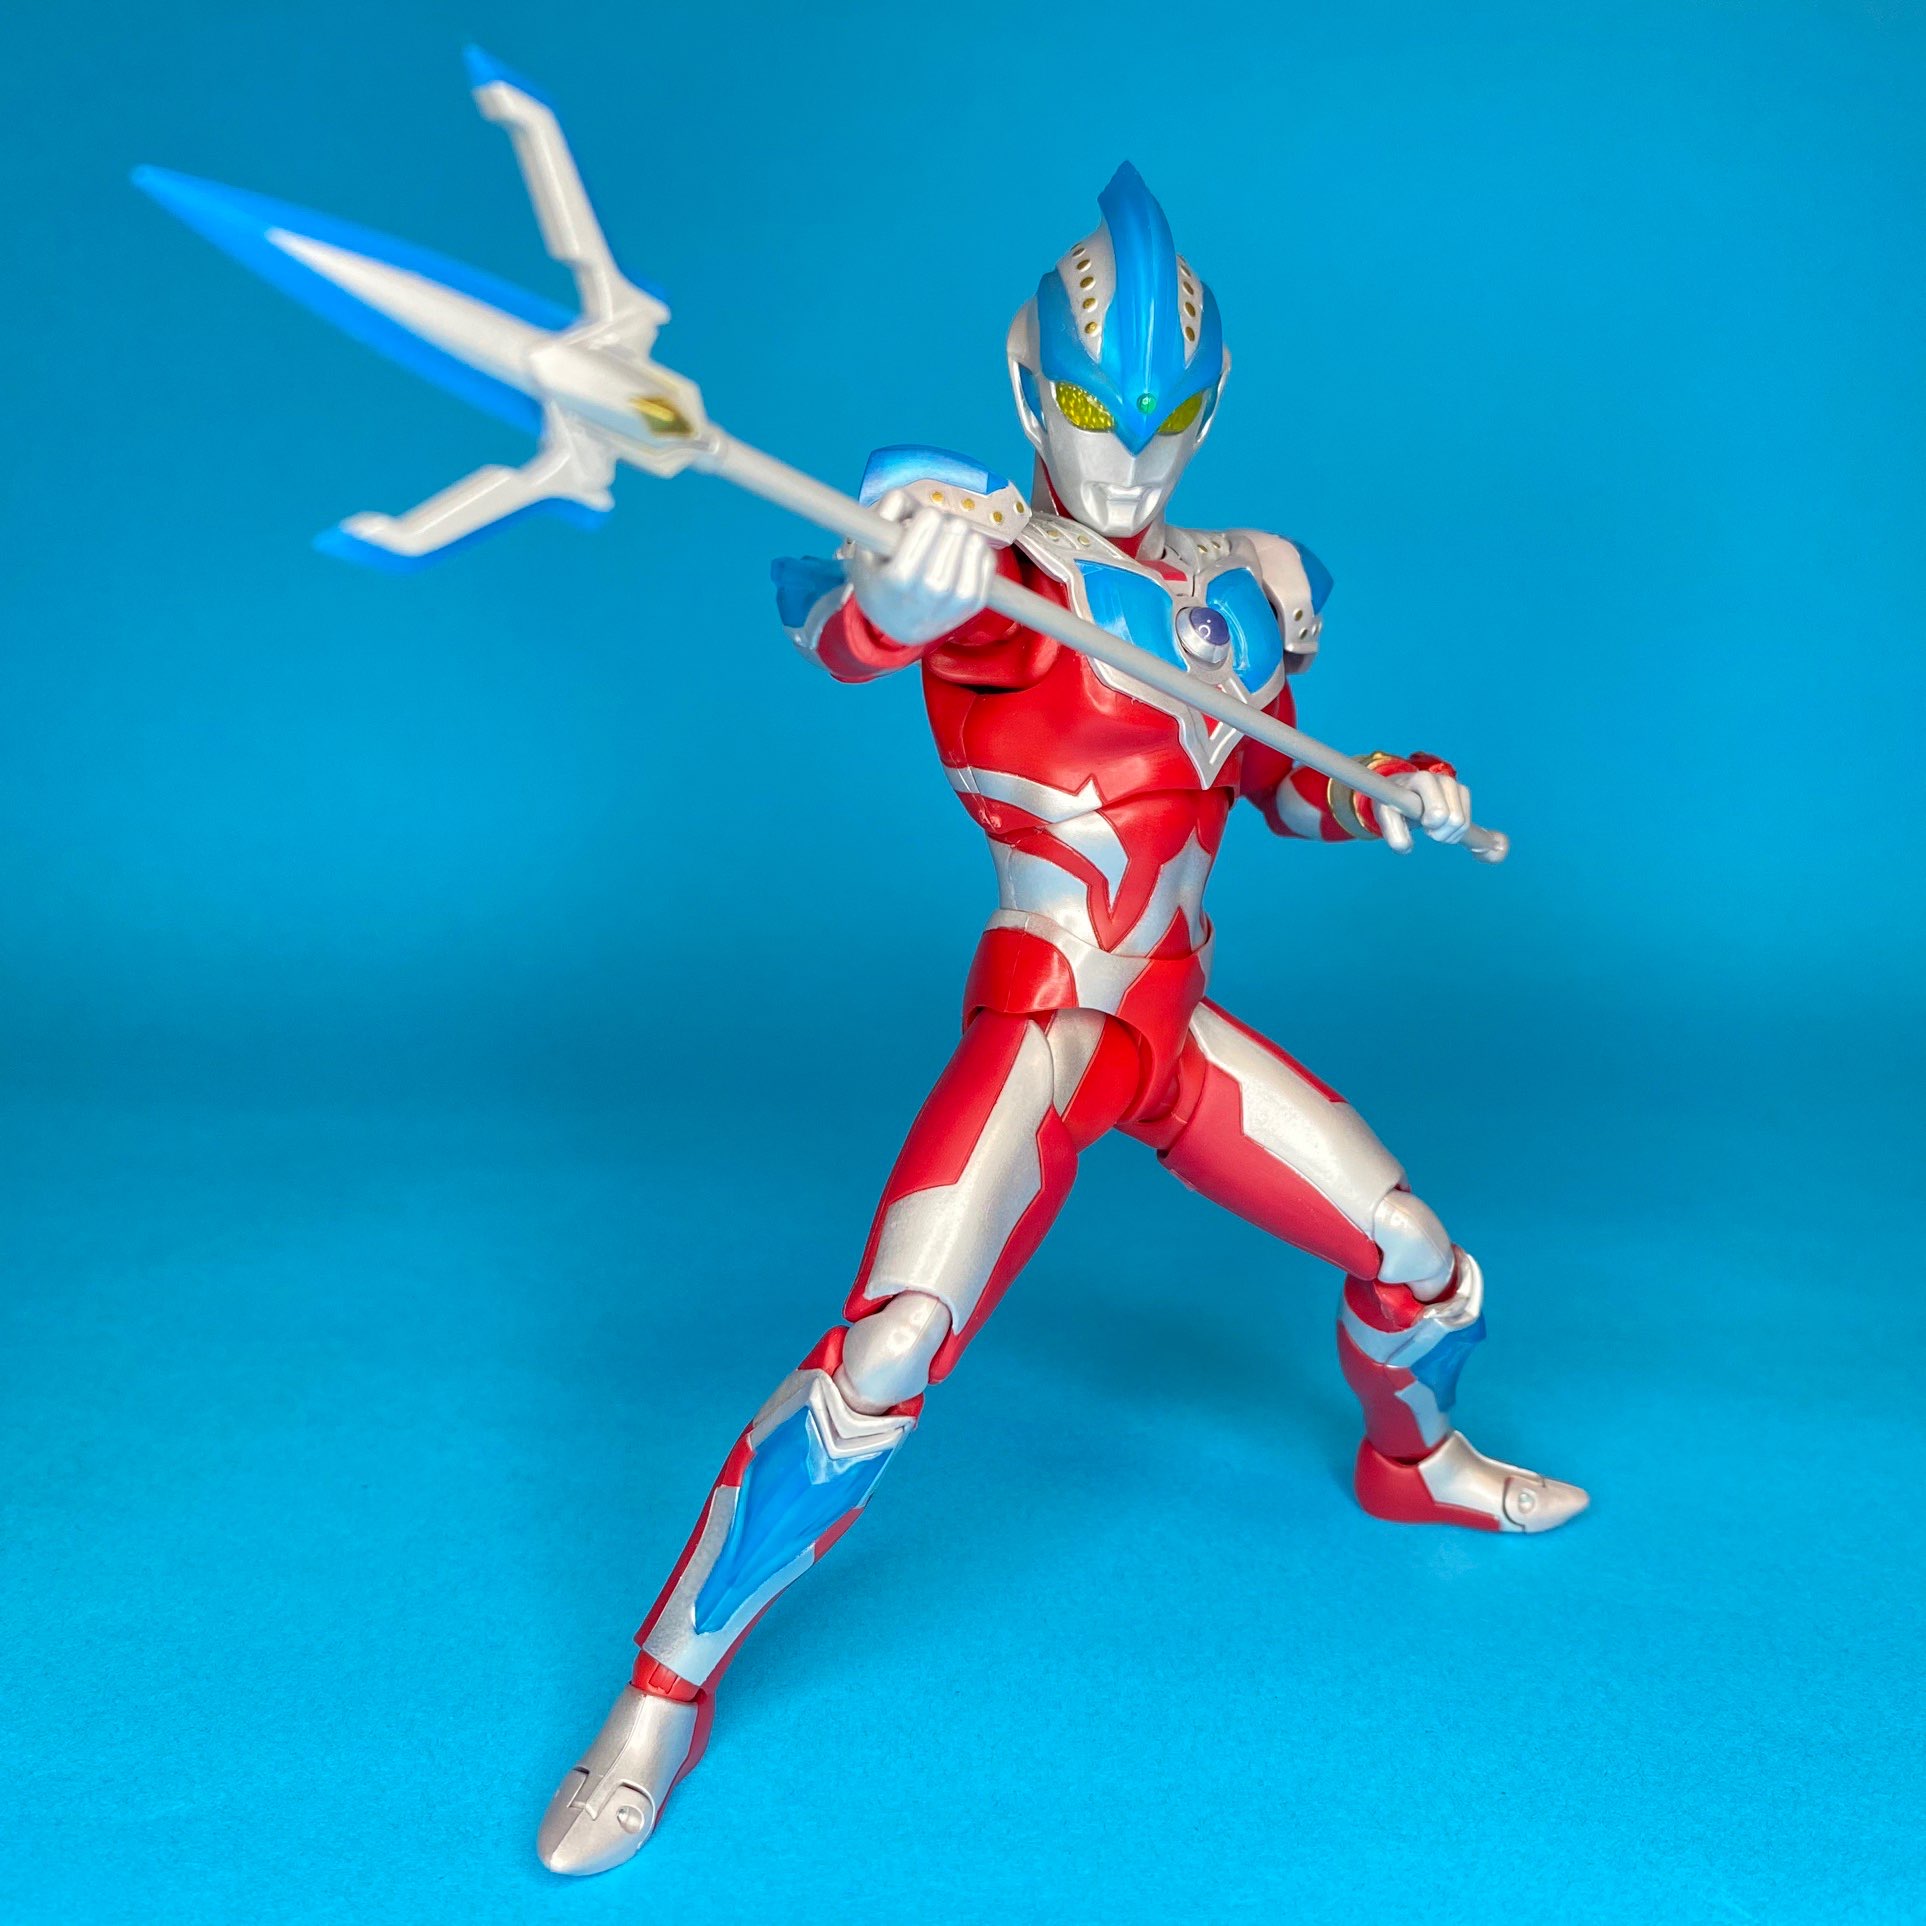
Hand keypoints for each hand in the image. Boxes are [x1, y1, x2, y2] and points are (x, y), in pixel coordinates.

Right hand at [844, 490, 995, 645]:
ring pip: (975, 544)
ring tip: (950, 541)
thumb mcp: (867, 547)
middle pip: (955, 530)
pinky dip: (978, 549)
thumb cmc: (880, 579)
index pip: (931, 522)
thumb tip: (913, 501)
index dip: (927, 516)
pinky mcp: (974, 603)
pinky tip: (963, 552)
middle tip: (937, 531)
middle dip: (946, 523)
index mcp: (900, 577)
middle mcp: (930, 591)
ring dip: (964, 535)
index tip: (920, 522)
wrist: (895, 624)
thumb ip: (885, 512)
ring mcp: (955, 600)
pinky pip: (988, 561)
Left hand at [1367, 754, 1490, 858]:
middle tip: (1425, 827)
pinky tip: (1441, 826)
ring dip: (1446, 834)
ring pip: (1462, 824)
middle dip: (1439, 832)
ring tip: (1431, 827)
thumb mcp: (1385, 817)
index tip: (1422, 822)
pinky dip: (1454, 832)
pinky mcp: (1464, 793)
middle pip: (1455, 820)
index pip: (1439, 811)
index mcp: (1423, 780)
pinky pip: (1466, 824)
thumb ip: (1392, 832)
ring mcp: (1456, 785)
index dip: (1431, 822)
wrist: (1402, 793)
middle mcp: (1444, 779)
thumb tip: (1406, 847)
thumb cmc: (1394, 803)